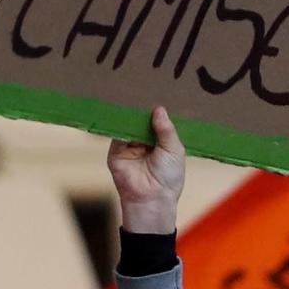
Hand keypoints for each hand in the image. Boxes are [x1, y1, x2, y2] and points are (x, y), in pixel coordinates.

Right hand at [107, 105, 186, 234]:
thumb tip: (159, 109)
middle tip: (143, 90)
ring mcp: (129, 146)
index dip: (158, 112)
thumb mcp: (173, 150)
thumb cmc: (169, 177)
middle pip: (141, 122)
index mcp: (161, 143)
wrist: (151, 198)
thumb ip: (166, 130)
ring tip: (132, 96)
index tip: (158, 94)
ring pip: (128, 125)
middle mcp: (144, 143)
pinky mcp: (115, 151)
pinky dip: (118, 123)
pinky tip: (121, 111)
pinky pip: (115, 134)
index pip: (158, 123)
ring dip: (130, 114)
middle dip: (142, 110)